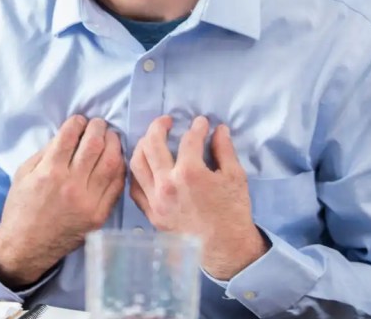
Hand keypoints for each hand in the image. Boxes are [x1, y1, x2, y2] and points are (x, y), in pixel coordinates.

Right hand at [0, 115, 124, 287]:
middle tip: (98, 124)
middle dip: (98, 128)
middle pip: (94, 145)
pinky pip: (116, 185)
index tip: (79, 120)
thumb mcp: (23, 174)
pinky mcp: (99, 215)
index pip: (69, 137)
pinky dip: (119, 168)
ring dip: (113, 145)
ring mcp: (88, 201)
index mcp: (49, 173)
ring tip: (110, 137)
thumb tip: (68, 135)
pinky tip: (115, 159)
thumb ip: (45, 153)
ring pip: (112, 163)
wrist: (27, 246)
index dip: (77, 122)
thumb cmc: (21, 207)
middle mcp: (71, 185)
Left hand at [129, 115, 267, 280]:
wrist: (226, 249)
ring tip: (151, 139)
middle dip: (158, 126)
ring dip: (142, 146)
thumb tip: (219, 130)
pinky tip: (144, 166)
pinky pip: (134, 187)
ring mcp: (155, 199)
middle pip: (151, 144)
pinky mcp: (151, 213)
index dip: (197, 127)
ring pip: (136, 163)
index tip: (201, 123)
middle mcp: (167, 183)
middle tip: (167, 121)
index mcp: (190, 173)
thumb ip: (224, 150)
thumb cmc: (233, 212)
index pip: (189, 140)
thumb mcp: (235, 177)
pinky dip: (137, 173)